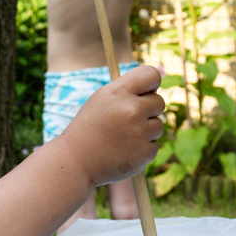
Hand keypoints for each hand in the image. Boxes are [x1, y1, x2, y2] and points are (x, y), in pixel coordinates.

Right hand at [59, 65, 164, 186]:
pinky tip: (123, 151)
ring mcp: (140, 133)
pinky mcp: (144, 153)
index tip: (147, 92)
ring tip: (122, 137)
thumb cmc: (90, 127)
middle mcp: (132, 110)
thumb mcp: (101, 100)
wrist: (76, 161)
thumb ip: (126, 91)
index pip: (151, 75)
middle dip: (147, 110)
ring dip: (145, 131)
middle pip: (159, 102)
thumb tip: (154, 90)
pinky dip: (142, 149)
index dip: (152, 83)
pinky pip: (154, 145)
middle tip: (127, 120)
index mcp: (119, 92)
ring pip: (158, 126)